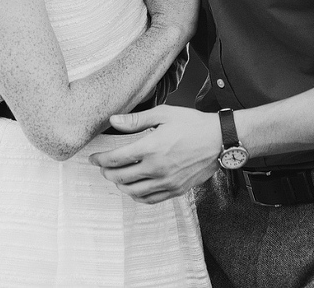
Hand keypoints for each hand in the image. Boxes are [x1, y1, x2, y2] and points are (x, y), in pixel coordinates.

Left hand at [89, 105, 223, 203]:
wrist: (220, 140)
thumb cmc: (193, 124)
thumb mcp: (164, 114)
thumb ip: (136, 120)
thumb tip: (113, 121)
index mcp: (151, 147)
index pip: (116, 159)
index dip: (100, 160)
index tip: (94, 158)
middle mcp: (156, 168)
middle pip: (120, 177)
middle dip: (107, 172)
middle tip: (103, 167)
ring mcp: (166, 182)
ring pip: (132, 191)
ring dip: (119, 185)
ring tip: (117, 177)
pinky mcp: (175, 190)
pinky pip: (149, 199)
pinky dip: (136, 196)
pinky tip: (134, 188)